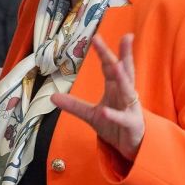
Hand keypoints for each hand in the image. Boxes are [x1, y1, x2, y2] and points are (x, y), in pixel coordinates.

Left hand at [51, 33, 144, 160]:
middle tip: (126, 37)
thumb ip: (74, 105)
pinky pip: (122, 118)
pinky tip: (103, 110)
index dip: (103, 52)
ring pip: (128, 90)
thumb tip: (52, 97)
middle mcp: (125, 94)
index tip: (97, 36)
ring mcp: (130, 108)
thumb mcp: (91, 115)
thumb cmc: (115, 126)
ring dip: (122, 78)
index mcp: (115, 88)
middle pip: (124, 71)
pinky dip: (113, 114)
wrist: (132, 148)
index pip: (109, 66)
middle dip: (124, 54)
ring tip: (116, 66)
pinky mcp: (132, 124)